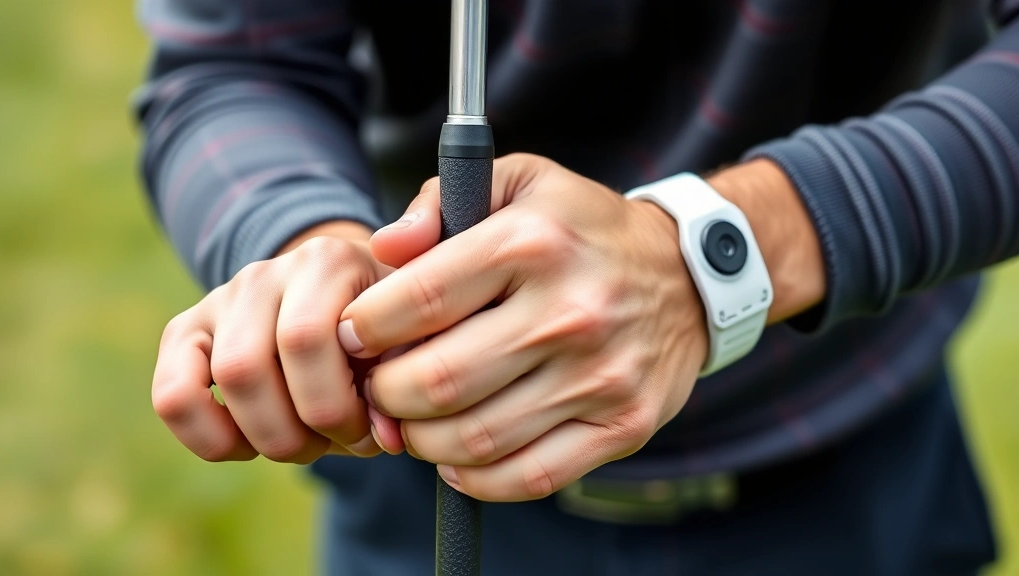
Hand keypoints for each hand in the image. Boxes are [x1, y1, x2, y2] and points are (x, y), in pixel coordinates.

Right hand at [152, 223, 395, 462]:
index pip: (303, 339)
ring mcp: (219, 299)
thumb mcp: (407, 342)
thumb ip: (403, 380)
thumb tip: (381, 436)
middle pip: (246, 368)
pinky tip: (252, 444)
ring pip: (215, 384)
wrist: (347, 302)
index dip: (333, 406)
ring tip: (304, 443)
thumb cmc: (382, 334)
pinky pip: (172, 396)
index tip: (368, 430)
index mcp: (325, 261)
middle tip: (333, 442)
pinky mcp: (184, 333)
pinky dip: (208, 438)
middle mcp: (263, 273)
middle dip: (295, 432)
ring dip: (264, 437)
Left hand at [338, 154, 708, 500]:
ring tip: (412, 420)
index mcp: (531, 242)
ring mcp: (601, 375)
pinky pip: (529, 477)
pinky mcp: (623, 425)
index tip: (353, 336)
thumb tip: (384, 248)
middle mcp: (569, 310)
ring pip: (474, 438)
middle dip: (384, 393)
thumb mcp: (519, 182)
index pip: (418, 298)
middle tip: (378, 386)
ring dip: (420, 440)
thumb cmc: (580, 229)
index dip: (363, 328)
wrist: (686, 276)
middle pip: (436, 381)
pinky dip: (475, 478)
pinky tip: (456, 454)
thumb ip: (441, 201)